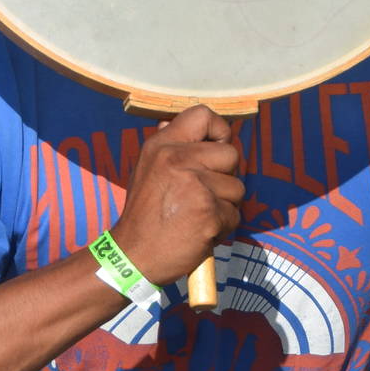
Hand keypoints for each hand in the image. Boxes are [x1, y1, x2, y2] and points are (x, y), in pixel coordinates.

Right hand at [110, 105, 244, 281]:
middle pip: (231, 154)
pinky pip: (235, 215)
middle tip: (203, 194)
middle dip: (225, 177)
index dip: (219, 130)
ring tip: (198, 215)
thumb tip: (181, 121)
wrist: (132, 256)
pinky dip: (223, 227)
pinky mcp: (208, 213)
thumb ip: (169, 146)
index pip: (202, 114)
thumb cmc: (144, 214)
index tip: (215, 149)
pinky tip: (200, 232)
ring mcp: (194, 186)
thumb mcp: (146, 168)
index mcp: (161, 145)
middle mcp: (177, 160)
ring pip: (237, 187)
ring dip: (225, 205)